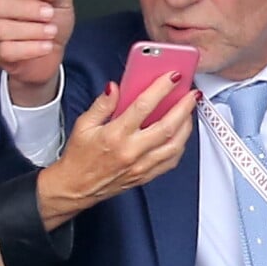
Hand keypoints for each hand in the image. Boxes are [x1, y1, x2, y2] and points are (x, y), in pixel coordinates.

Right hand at [0, 0, 73, 106]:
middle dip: (26, 9)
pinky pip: (6, 51)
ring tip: (51, 32)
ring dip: (32, 31)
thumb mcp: (62, 3)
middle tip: (49, 14)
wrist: (54, 54)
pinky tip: (46, 47)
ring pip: (1, 30)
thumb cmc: (53, 23)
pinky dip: (30, 49)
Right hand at [37, 72, 199, 229]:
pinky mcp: (144, 177)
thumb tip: (114, 88)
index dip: (161, 89)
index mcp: (115, 135)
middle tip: (192, 94)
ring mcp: (140, 166)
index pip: (143, 106)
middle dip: (184, 107)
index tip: (172, 77)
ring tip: (189, 112)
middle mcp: (131, 151)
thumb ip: (102, 105)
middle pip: (167, 126)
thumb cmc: (78, 158)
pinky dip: (180, 146)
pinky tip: (180, 136)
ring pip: (174, 145)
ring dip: (186, 126)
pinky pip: (170, 161)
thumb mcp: (83, 125)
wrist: (75, 187)